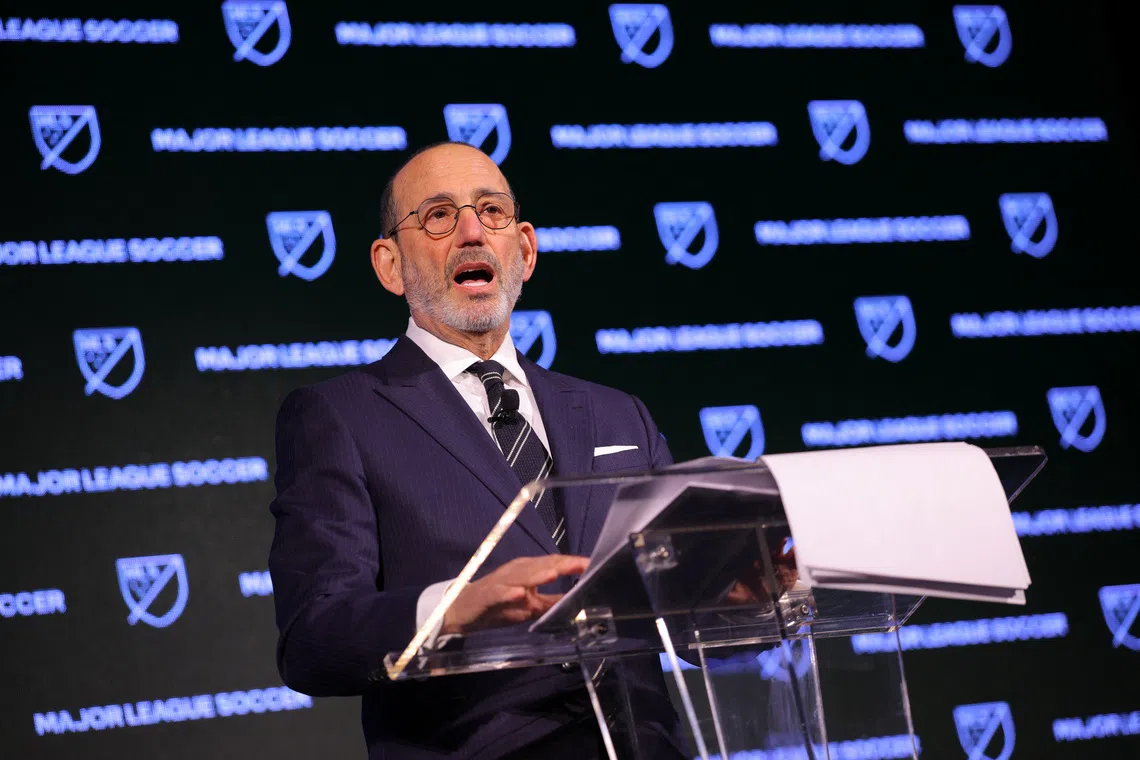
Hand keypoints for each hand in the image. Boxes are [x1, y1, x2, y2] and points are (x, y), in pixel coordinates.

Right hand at [440, 555, 588, 634]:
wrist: (462, 611)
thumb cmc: (498, 606)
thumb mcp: (529, 606)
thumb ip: (551, 602)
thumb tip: (576, 602)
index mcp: (527, 571)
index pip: (553, 564)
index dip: (572, 564)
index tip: (592, 565)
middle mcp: (515, 571)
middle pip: (540, 565)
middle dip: (561, 565)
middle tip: (581, 565)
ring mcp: (500, 581)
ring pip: (521, 575)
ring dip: (537, 574)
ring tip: (554, 573)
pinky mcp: (486, 595)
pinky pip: (498, 593)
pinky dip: (508, 593)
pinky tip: (519, 594)